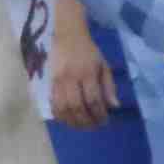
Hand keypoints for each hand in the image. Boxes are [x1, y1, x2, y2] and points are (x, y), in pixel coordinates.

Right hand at [47, 11, 117, 130]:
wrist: (67, 37)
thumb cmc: (89, 52)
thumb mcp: (104, 65)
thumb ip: (109, 86)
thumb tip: (114, 106)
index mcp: (87, 73)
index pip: (93, 99)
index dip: (99, 113)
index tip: (105, 121)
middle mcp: (71, 78)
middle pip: (77, 106)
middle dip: (86, 120)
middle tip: (94, 126)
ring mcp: (58, 82)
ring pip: (63, 108)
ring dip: (72, 121)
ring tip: (81, 126)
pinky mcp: (50, 83)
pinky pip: (53, 104)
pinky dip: (60, 115)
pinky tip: (67, 120)